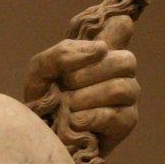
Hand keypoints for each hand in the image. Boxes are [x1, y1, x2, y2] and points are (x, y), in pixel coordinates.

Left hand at [24, 16, 139, 155]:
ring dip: (86, 98)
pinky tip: (74, 122)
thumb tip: (101, 49)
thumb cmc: (42, 100)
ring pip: (122, 88)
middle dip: (86, 75)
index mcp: (99, 53)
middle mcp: (119, 72)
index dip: (117, 27)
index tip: (100, 42)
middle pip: (125, 61)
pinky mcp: (126, 123)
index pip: (120, 28)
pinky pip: (117, 115)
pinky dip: (90, 118)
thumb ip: (63, 53)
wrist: (38, 136)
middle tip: (64, 88)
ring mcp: (127, 97)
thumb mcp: (40, 71)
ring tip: (67, 108)